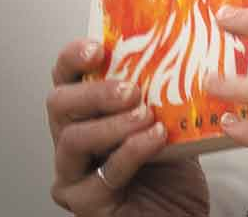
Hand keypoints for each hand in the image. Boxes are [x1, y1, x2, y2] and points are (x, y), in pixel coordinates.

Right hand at [47, 39, 208, 215]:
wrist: (179, 216)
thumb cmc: (172, 172)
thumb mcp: (172, 120)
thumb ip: (168, 91)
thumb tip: (188, 47)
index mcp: (89, 113)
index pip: (68, 77)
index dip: (75, 58)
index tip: (98, 47)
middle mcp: (74, 140)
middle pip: (59, 104)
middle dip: (94, 91)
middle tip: (130, 90)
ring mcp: (74, 173)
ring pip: (73, 139)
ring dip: (112, 124)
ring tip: (145, 116)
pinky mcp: (85, 203)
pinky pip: (102, 174)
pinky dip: (130, 152)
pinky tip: (154, 140)